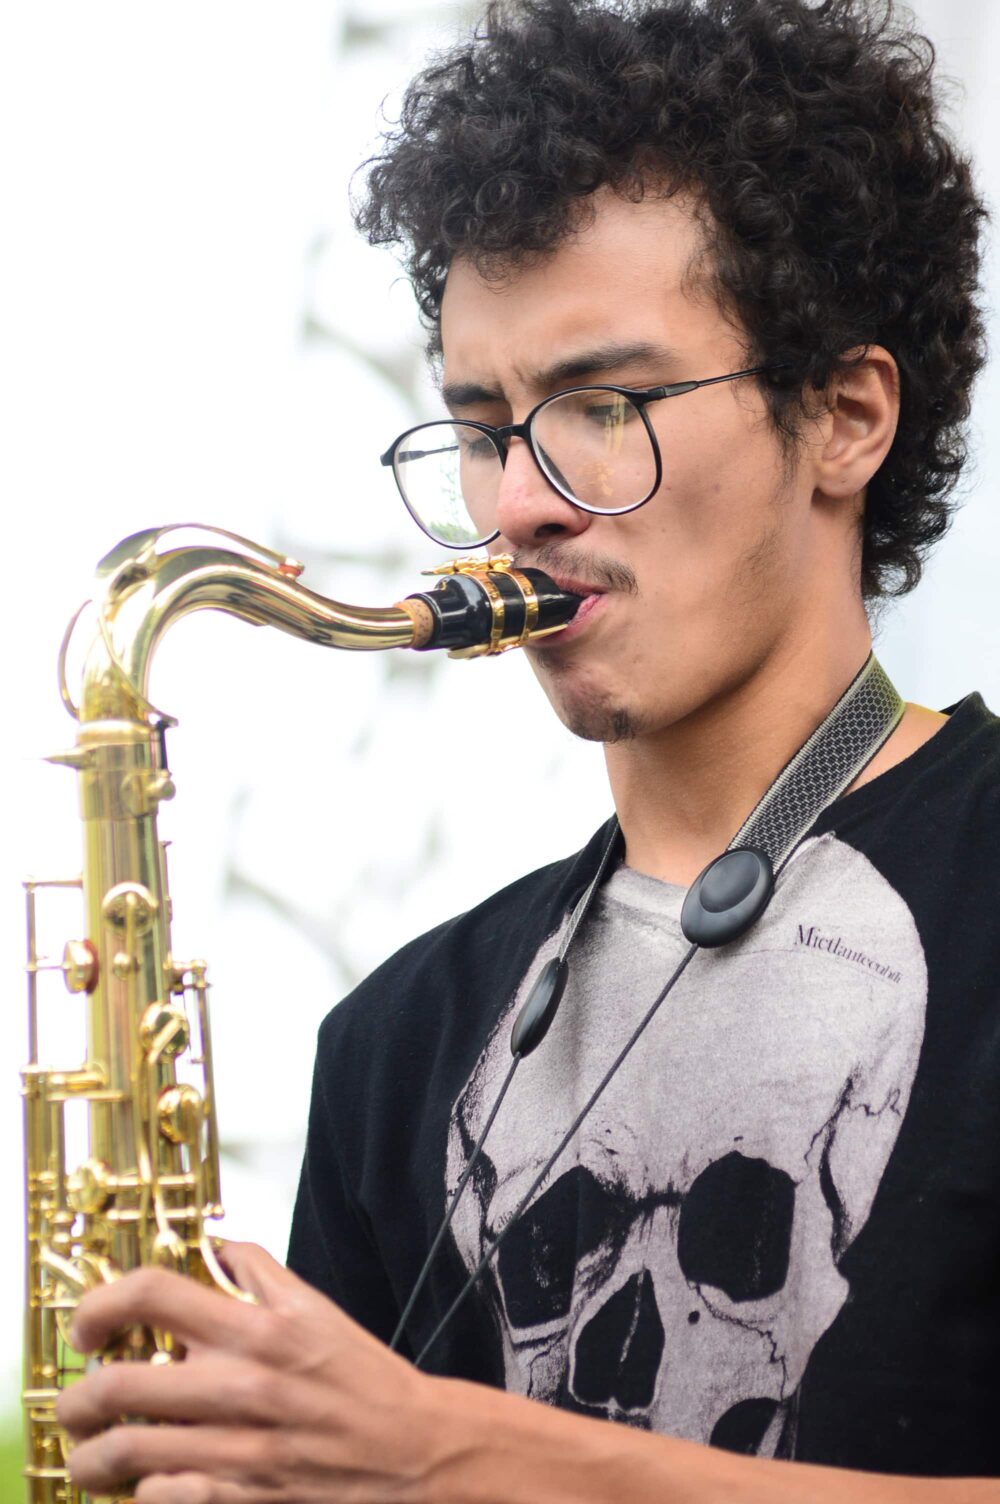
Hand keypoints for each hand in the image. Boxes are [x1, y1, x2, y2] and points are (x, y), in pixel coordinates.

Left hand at [56, 1240, 444, 1502]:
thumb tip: (215, 1245)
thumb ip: (259, 1272)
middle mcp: (240, 1385)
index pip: (152, 1294)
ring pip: (126, 1455)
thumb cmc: (363, 1377)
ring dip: (90, 1459)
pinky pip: (163, 1500)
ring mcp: (239, 1448)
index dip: (102, 1304)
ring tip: (88, 1457)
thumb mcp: (315, 1307)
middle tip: (74, 1406)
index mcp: (256, 1328)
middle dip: (77, 1400)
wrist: (414, 1449)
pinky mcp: (243, 1498)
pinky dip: (142, 1496)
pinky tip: (144, 1488)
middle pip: (118, 1385)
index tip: (89, 1326)